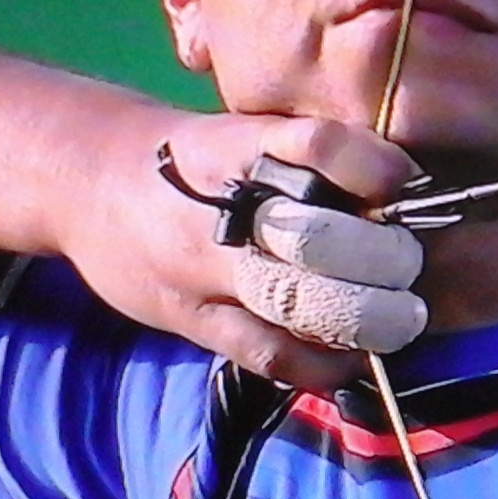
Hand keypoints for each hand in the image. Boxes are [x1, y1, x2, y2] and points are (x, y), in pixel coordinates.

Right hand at [60, 109, 424, 391]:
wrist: (88, 180)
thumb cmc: (191, 159)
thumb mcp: (243, 134)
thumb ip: (311, 159)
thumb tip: (404, 189)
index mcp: (242, 144)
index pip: (318, 145)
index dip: (373, 167)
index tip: (406, 185)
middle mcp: (224, 205)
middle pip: (319, 237)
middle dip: (384, 260)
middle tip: (409, 268)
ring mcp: (203, 266)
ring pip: (298, 301)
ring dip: (365, 318)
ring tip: (399, 319)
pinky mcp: (190, 317)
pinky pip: (268, 352)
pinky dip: (321, 364)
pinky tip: (351, 359)